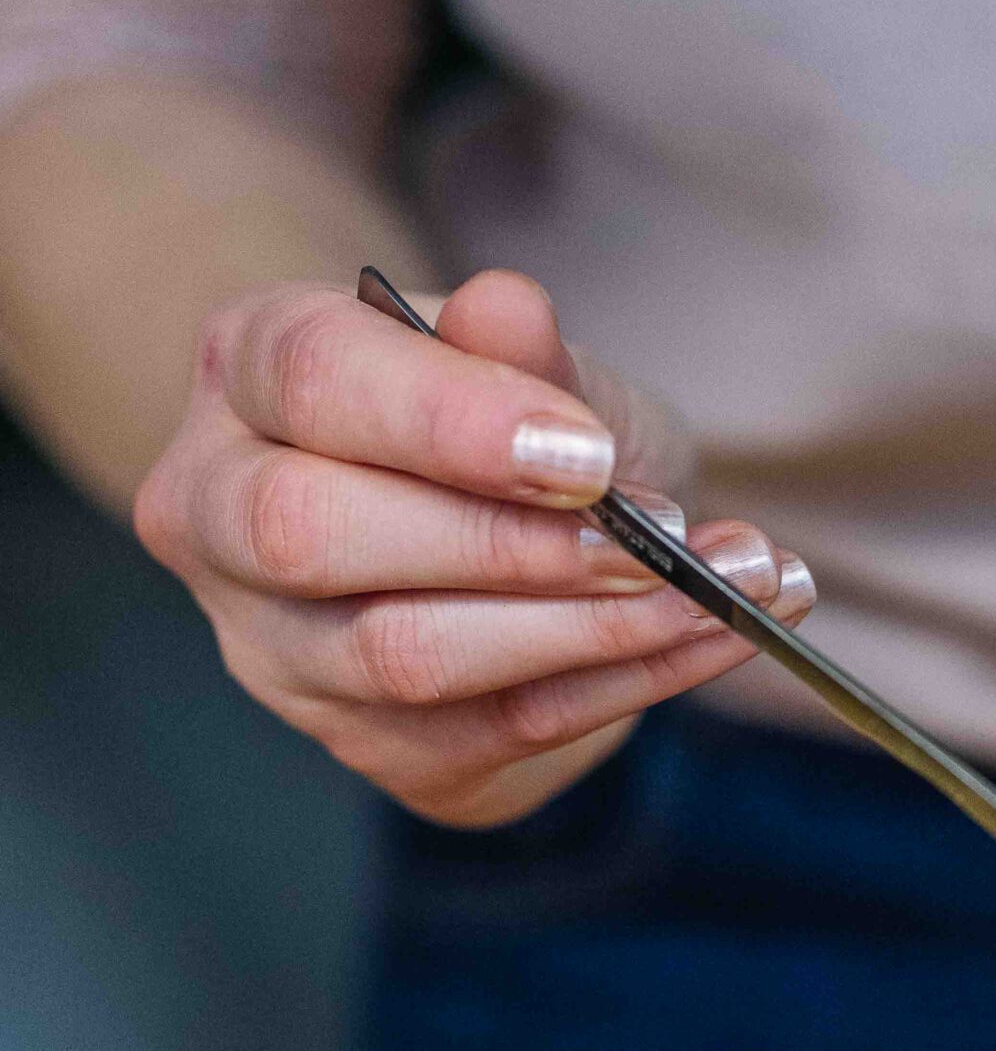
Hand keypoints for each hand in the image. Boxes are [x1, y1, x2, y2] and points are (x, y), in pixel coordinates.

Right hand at [135, 269, 812, 827]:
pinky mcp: (363, 741)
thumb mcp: (539, 363)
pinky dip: (622, 685)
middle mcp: (222, 511)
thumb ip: (522, 348)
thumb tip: (508, 309)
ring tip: (719, 592)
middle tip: (653, 542)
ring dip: (586, 631)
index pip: (313, 382)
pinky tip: (709, 640)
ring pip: (401, 655)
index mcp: (249, 370)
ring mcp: (277, 644)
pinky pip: (490, 730)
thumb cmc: (509, 422)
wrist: (505, 530)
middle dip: (505, 546)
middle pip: (311, 534)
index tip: (588, 455)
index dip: (451, 420)